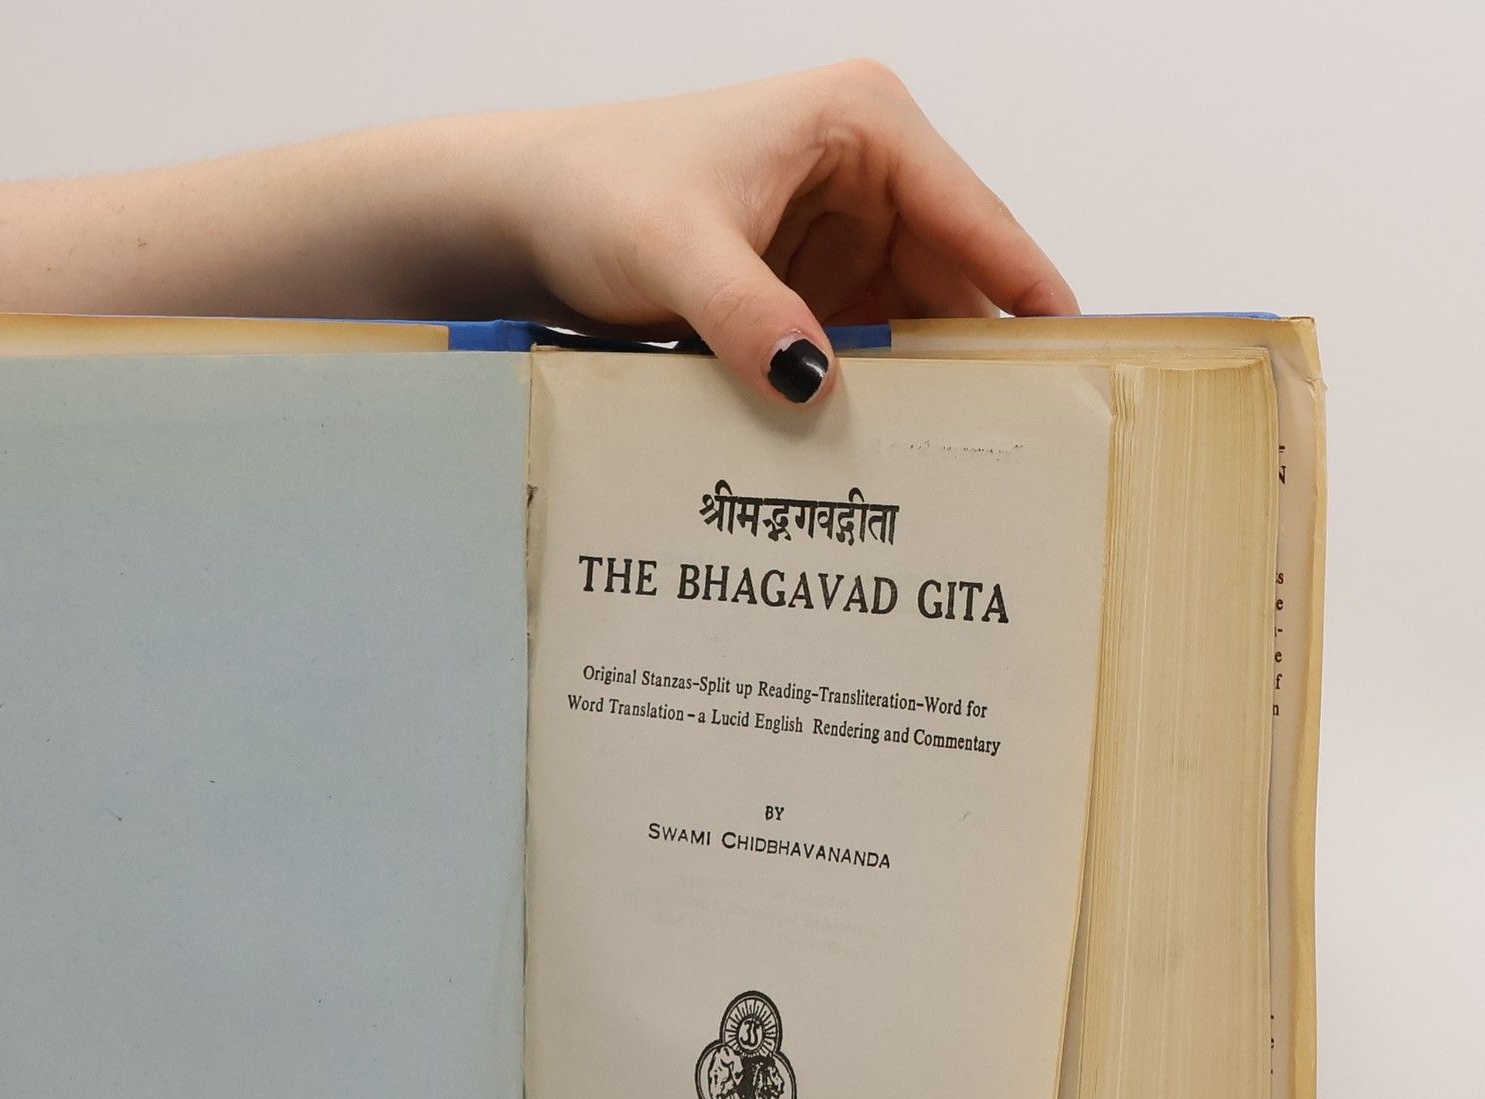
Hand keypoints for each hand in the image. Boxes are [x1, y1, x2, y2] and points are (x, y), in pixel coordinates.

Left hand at [490, 62, 1077, 402]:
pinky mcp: (806, 283)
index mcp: (863, 124)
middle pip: (952, 278)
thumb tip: (813, 382)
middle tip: (1014, 449)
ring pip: (909, 322)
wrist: (528, 213)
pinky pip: (859, 345)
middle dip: (973, 359)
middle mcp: (866, 171)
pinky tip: (882, 453)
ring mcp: (838, 230)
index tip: (1075, 359)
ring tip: (956, 467)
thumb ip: (745, 315)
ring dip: (919, 388)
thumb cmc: (596, 191)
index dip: (1028, 292)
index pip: (974, 217)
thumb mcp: (674, 252)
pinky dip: (866, 395)